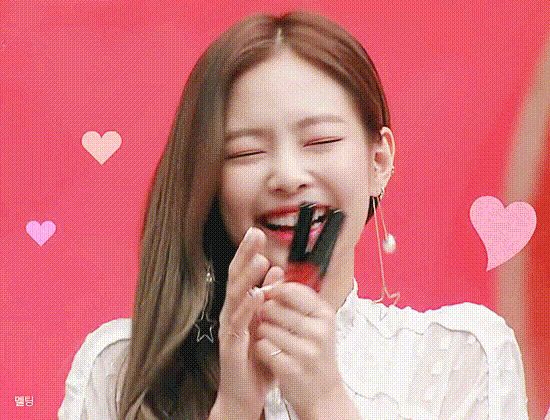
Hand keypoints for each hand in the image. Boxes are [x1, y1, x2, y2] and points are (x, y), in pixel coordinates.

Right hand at [214, 227, 282, 419]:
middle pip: (236, 278)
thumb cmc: (256, 359)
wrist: (244, 394)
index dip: (249, 253)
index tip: (258, 232)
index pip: (243, 274)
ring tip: (259, 259)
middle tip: (255, 234)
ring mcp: (229, 328)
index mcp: (241, 306)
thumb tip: (277, 272)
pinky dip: (247, 308)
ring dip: (248, 277)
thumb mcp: (267, 323)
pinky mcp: (231, 345)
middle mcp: (231, 312)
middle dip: (245, 255)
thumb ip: (270, 298)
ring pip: (235, 296)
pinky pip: (238, 324)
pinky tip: (256, 295)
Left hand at [253, 281, 345, 419]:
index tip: (269, 294)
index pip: (292, 290)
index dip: (274, 290)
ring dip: (263, 333)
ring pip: (265, 327)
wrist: (323, 393)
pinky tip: (271, 354)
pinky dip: (261, 349)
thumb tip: (275, 275)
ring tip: (275, 340)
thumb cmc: (316, 355)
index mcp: (324, 315)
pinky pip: (262, 347)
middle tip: (274, 323)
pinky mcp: (291, 369)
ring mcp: (305, 351)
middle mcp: (318, 331)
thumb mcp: (317, 324)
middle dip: (266, 313)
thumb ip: (298, 300)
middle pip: (274, 307)